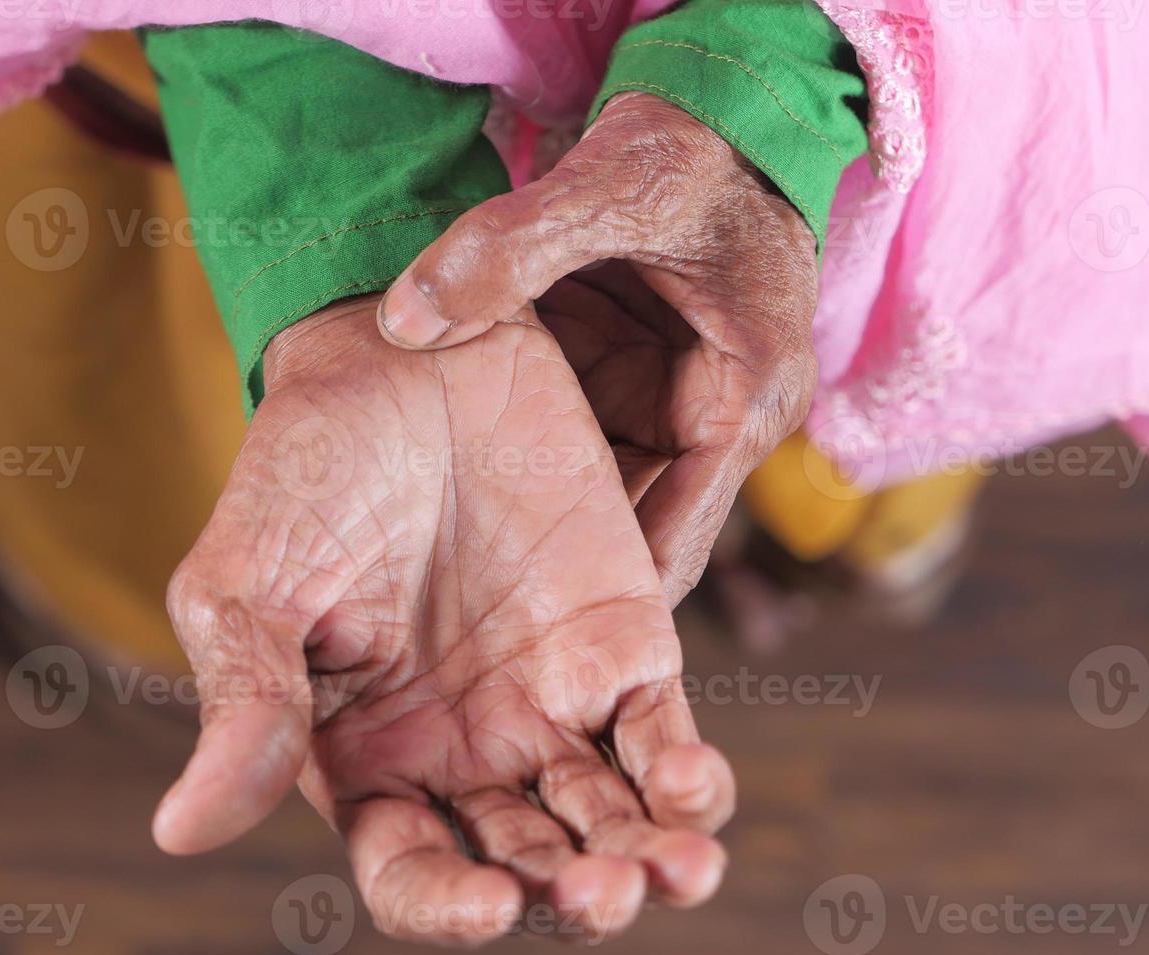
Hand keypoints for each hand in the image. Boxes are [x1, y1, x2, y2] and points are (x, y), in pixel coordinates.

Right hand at [156, 296, 734, 944]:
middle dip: (573, 898)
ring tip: (682, 871)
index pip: (412, 871)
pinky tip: (695, 790)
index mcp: (369, 757)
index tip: (488, 906)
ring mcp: (549, 699)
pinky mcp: (620, 642)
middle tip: (605, 895)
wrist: (409, 357)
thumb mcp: (252, 586)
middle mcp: (467, 749)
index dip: (448, 906)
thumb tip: (182, 832)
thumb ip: (245, 707)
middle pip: (529, 865)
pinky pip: (661, 731)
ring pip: (608, 816)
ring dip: (649, 859)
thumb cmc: (307, 469)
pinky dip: (686, 775)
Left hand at [377, 92, 819, 603]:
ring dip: (534, 519)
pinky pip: (581, 438)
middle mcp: (716, 415)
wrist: (715, 111)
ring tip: (444, 576)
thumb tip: (406, 317)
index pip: (683, 529)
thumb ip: (510, 245)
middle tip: (465, 626)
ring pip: (600, 491)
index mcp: (743, 395)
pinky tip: (454, 483)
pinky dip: (527, 453)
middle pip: (636, 527)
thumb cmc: (694, 148)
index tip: (534, 649)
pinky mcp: (639, 380)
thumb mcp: (611, 185)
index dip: (610, 594)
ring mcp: (676, 402)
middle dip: (559, 571)